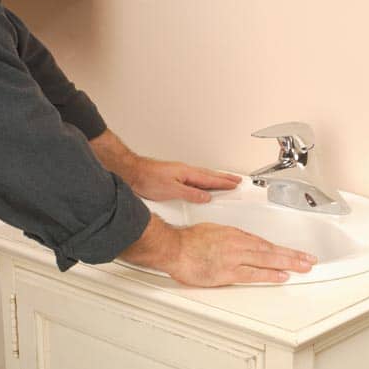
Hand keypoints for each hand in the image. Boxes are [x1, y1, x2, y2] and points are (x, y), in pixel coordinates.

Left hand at [89, 129, 240, 203]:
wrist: (132, 173)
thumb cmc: (147, 179)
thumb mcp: (171, 190)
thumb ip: (190, 194)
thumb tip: (205, 197)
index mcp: (187, 173)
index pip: (211, 179)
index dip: (224, 182)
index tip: (236, 184)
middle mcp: (185, 171)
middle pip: (210, 175)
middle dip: (224, 178)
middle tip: (236, 180)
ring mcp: (180, 173)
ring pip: (203, 176)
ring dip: (215, 178)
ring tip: (224, 181)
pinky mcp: (174, 176)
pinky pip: (195, 178)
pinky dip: (204, 180)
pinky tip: (203, 185)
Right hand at [120, 215, 317, 286]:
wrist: (174, 247)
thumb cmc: (188, 240)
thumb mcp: (213, 231)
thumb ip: (228, 239)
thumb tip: (237, 244)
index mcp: (235, 234)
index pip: (264, 242)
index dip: (280, 249)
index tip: (292, 253)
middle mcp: (239, 244)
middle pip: (271, 250)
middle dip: (292, 255)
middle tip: (309, 260)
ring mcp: (235, 257)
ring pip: (268, 259)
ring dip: (288, 263)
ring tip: (304, 267)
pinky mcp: (228, 271)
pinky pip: (253, 274)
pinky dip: (269, 275)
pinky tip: (282, 276)